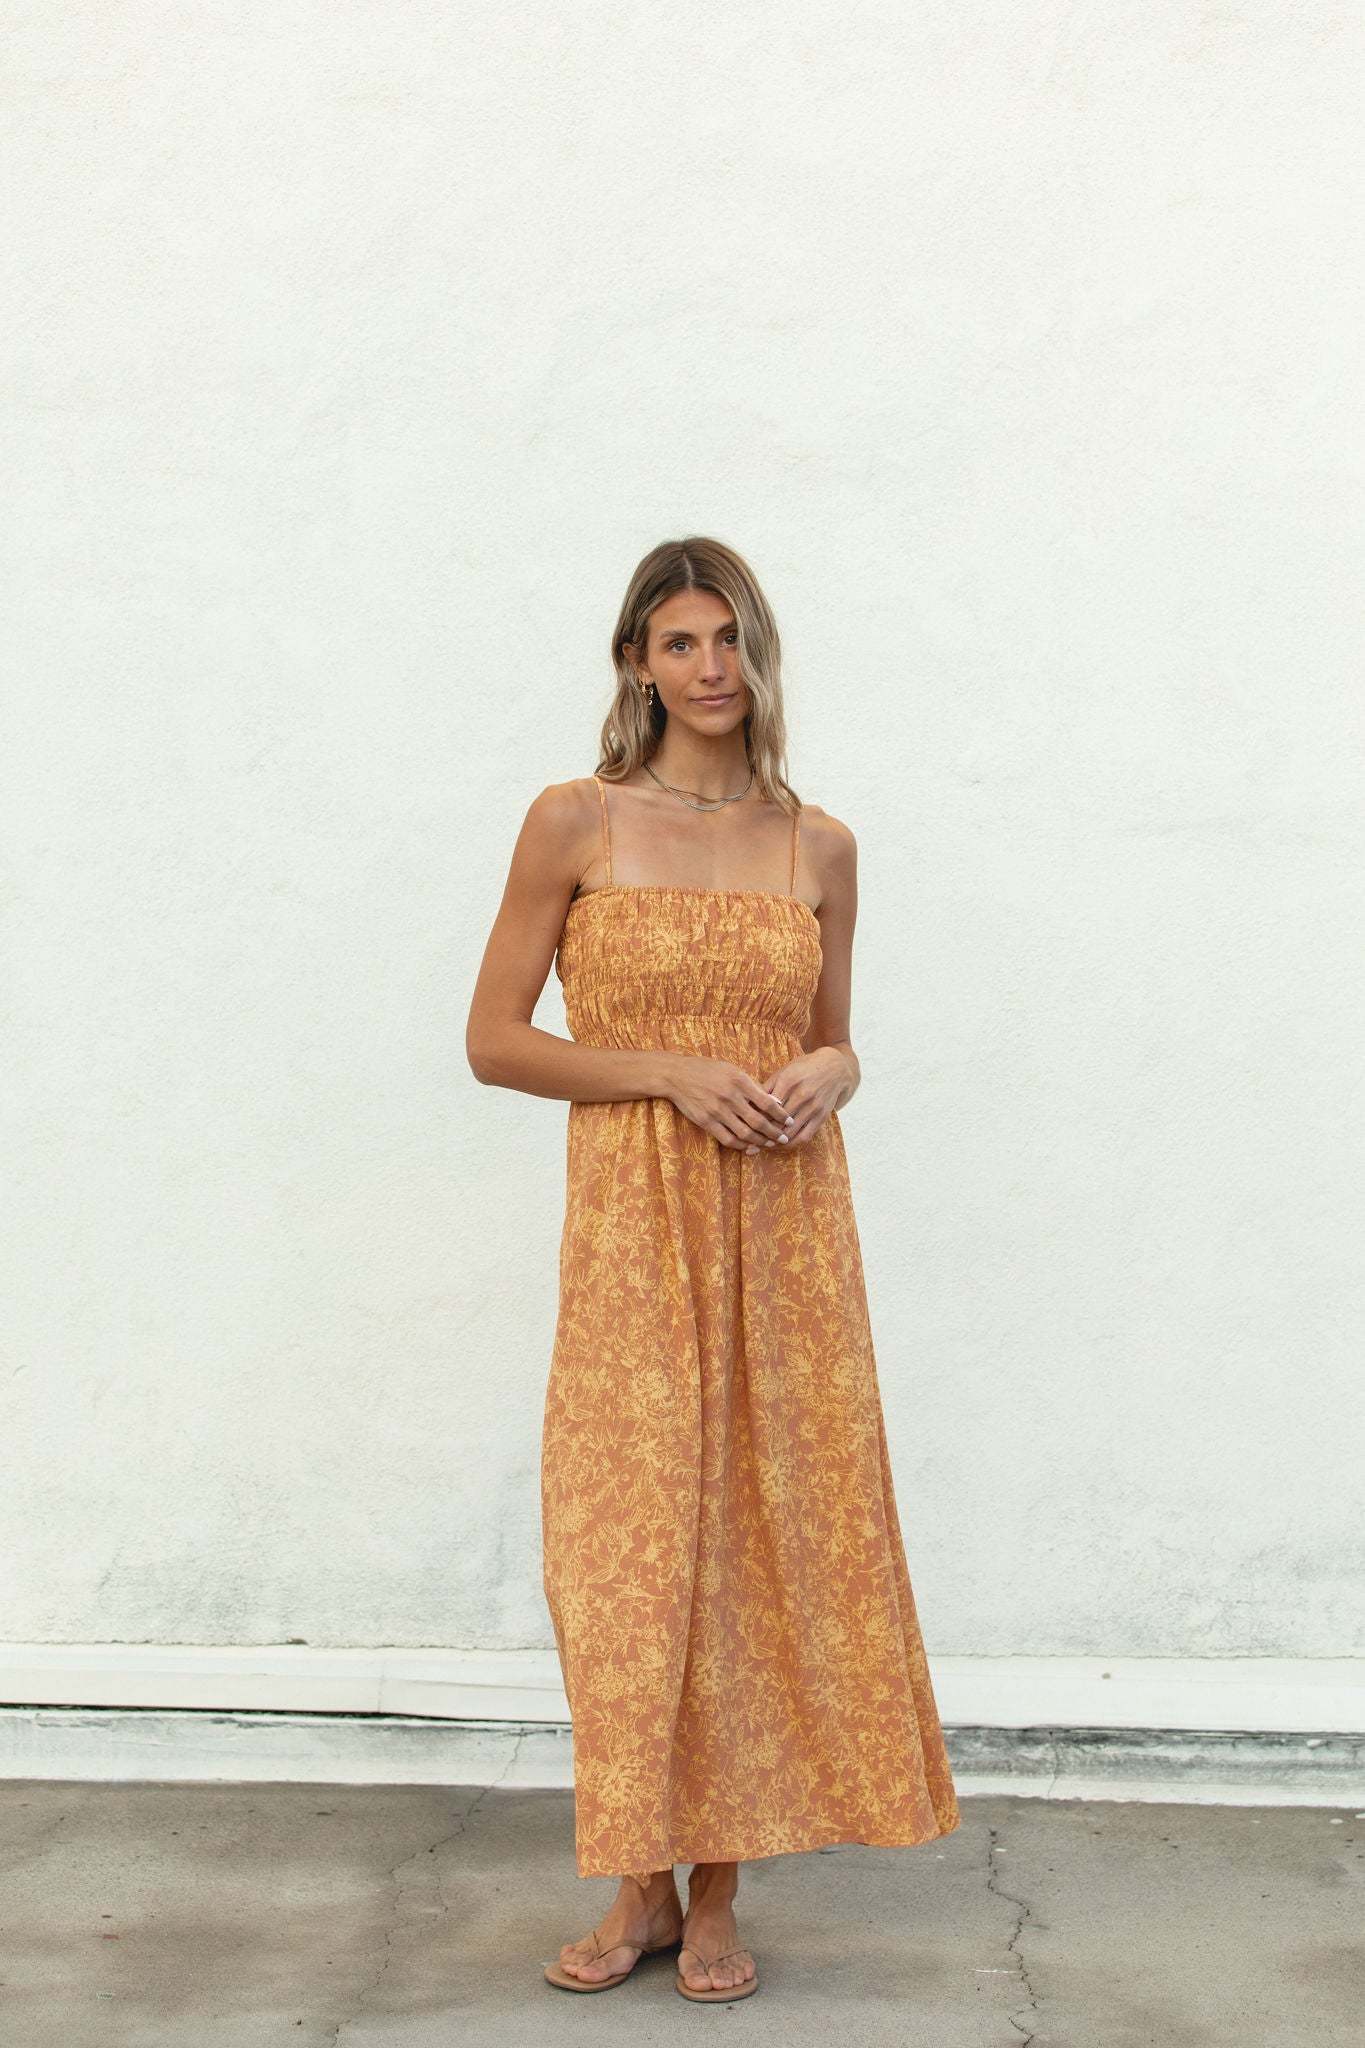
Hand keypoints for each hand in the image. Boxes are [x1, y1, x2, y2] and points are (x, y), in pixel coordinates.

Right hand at [664, 1054, 796, 1151]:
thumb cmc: (708, 1070)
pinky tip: (749, 1146)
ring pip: (745, 1133)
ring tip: (769, 1144)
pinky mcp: (706, 1122)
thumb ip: (752, 1085)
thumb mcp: (732, 1070)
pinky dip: (741, 1145)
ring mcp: (717, 1111)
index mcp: (739, 1081)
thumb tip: (774, 1101)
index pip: (767, 1102)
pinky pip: (728, 1139)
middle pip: (758, 1121)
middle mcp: (730, 1097)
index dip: (781, 1114)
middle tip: (783, 1138)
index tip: (790, 1121)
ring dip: (760, 1141)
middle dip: (774, 1132)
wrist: (677, 1075)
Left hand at [758, 1048, 849, 1144]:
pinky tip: (782, 1145)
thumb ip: (767, 1087)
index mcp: (788, 1081)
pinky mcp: (822, 1116)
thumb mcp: (784, 1071)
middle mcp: (802, 1094)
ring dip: (775, 1142)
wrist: (834, 1068)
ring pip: (789, 1132)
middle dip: (763, 1133)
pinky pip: (805, 1137)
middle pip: (777, 1121)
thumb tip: (749, 1105)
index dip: (755, 1118)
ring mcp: (813, 1107)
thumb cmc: (803, 1070)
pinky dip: (792, 1144)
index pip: (766, 1106)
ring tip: (764, 1145)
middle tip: (751, 1140)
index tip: (746, 1125)